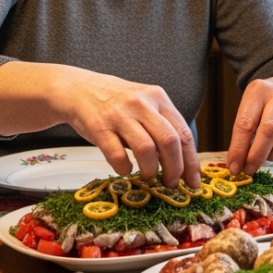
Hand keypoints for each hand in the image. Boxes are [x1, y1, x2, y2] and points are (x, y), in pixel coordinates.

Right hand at [57, 74, 201, 188]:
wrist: (79, 89)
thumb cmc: (116, 102)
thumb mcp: (145, 104)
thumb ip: (161, 126)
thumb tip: (181, 162)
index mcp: (158, 98)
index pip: (183, 133)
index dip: (191, 161)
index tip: (193, 181)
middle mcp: (142, 104)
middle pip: (169, 141)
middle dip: (175, 169)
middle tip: (171, 183)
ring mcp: (120, 115)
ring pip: (146, 149)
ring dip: (150, 170)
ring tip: (148, 176)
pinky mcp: (100, 127)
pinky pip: (117, 155)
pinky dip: (124, 168)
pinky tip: (125, 168)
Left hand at [225, 75, 272, 175]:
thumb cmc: (267, 103)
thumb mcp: (251, 107)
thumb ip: (243, 131)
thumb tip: (237, 162)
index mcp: (259, 90)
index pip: (245, 123)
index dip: (239, 148)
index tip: (234, 167)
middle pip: (269, 129)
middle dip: (257, 155)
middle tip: (249, 169)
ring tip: (268, 156)